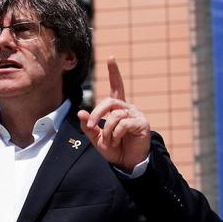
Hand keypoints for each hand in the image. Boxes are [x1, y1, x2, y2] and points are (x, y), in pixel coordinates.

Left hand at [78, 56, 150, 172]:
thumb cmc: (115, 149)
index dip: (114, 72)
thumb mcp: (97, 138)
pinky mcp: (142, 124)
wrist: (128, 164)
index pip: (117, 86)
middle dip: (97, 113)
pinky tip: (117, 141)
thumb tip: (81, 112)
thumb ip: (89, 126)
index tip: (111, 57)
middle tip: (91, 127)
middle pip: (110, 101)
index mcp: (118, 109)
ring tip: (110, 142)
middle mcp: (128, 108)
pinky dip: (115, 134)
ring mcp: (136, 115)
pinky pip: (123, 124)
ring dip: (107, 130)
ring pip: (115, 115)